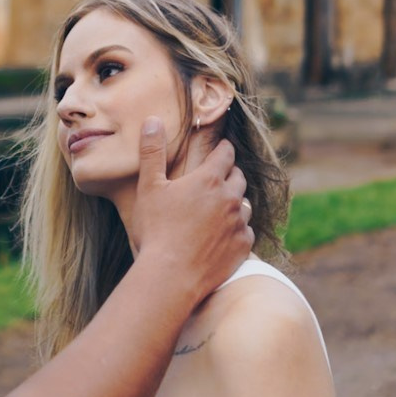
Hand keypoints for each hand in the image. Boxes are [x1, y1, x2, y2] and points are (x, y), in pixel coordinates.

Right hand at [125, 116, 252, 304]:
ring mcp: (239, 223)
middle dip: (231, 174)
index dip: (223, 149)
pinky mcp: (243, 246)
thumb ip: (152, 152)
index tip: (222, 149)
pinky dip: (238, 229)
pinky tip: (225, 235)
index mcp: (209, 180)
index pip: (225, 154)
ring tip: (222, 208)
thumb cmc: (156, 231)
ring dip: (236, 203)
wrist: (171, 276)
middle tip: (219, 178)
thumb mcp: (149, 187)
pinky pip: (247, 231)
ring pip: (245, 205)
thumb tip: (153, 120)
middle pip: (239, 177)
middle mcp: (230, 198)